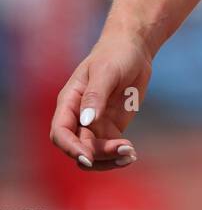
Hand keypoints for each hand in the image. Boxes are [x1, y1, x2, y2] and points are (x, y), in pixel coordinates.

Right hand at [50, 29, 153, 170]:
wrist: (134, 49)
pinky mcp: (110, 128)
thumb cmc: (115, 54)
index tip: (87, 158)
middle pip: (79, 147)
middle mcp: (78, 117)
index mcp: (70, 101)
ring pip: (93, 154)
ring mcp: (94, 124)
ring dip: (109, 159)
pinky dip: (118, 155)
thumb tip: (86, 121)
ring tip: (131, 154)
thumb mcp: (106, 71)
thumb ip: (95, 96)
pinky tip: (132, 153)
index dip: (70, 148)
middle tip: (124, 148)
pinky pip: (108, 150)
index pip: (60, 132)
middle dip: (98, 154)